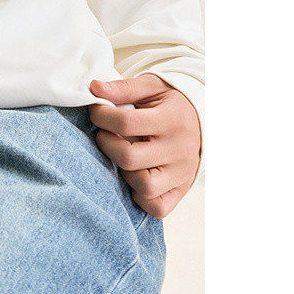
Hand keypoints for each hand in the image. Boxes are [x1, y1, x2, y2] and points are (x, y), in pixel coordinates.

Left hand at [88, 73, 201, 218]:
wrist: (200, 120)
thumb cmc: (168, 103)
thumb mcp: (150, 86)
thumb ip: (122, 88)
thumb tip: (94, 88)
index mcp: (172, 119)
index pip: (127, 123)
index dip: (102, 116)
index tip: (96, 111)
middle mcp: (180, 150)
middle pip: (130, 158)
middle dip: (106, 144)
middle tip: (103, 133)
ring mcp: (182, 174)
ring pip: (144, 186)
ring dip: (122, 171)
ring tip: (121, 153)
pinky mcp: (181, 191)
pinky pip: (157, 207)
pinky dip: (140, 196)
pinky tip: (133, 175)